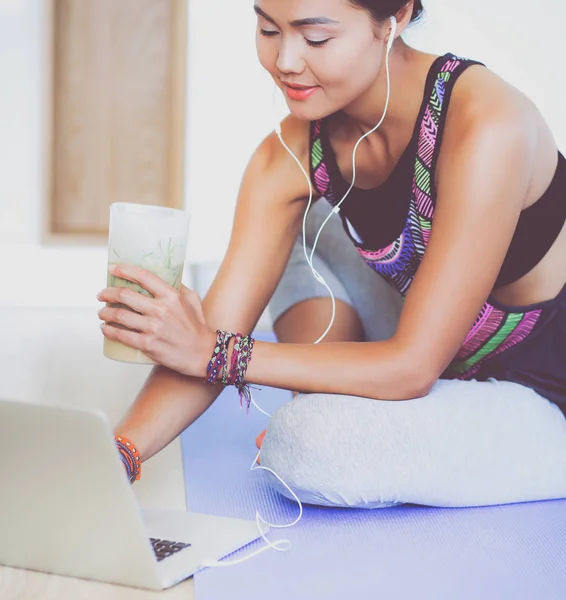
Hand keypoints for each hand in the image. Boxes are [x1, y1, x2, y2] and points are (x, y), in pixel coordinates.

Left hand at [97, 264, 216, 377]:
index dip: (124, 270)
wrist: (203, 354)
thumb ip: (178, 287)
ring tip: (102, 312)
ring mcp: (153, 328)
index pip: (143, 276)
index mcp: (171, 296)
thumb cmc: (197, 327)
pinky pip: (121, 335)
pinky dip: (109, 331)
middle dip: (107, 293)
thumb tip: (162, 277)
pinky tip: (105, 328)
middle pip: (124, 295)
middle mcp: (161, 310)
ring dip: (105, 313)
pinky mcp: (148, 344)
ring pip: (119, 316)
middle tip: (102, 295)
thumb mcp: (192, 300)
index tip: (112, 269)